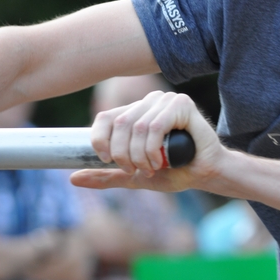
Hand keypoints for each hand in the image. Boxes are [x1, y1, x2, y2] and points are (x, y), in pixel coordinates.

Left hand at [71, 91, 224, 191]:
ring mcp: (166, 100)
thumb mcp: (133, 176)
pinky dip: (153, 148)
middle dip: (122, 154)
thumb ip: (106, 176)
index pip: (104, 118)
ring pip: (136, 127)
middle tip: (135, 170)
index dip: (100, 140)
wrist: (206, 174)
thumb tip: (73, 179)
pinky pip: (154, 125)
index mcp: (136, 112)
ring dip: (139, 155)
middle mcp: (149, 102)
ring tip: (152, 167)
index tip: (108, 161)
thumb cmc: (174, 172)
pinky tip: (161, 159)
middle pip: (118, 124)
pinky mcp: (181, 104)